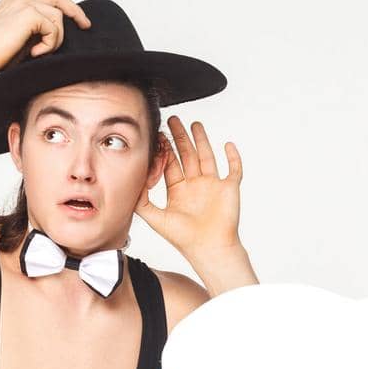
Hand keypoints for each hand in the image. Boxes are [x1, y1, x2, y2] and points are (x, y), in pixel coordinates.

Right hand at [0, 0, 90, 75]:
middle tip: (86, 25)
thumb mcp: (19, 40)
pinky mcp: (28, 12)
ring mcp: (23, 2)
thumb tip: (57, 37)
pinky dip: (49, 44)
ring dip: (55, 39)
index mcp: (15, 1)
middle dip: (75, 11)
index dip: (65, 8)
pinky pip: (53, 27)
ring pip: (58, 17)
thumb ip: (35, 32)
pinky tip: (33, 53)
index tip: (78, 21)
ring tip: (38, 53)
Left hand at [134, 115, 241, 259]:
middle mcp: (195, 186)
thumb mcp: (155, 217)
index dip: (165, 151)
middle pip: (186, 156)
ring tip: (195, 123)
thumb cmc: (183, 238)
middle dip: (180, 138)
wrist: (208, 248)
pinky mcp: (229, 188)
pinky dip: (233, 156)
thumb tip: (133, 181)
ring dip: (201, 140)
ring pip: (207, 156)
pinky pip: (234, 168)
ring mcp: (213, 186)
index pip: (171, 165)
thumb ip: (141, 200)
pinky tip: (227, 144)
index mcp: (178, 192)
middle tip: (173, 120)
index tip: (159, 135)